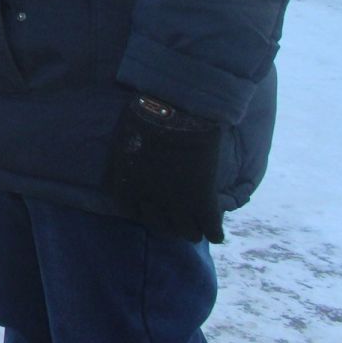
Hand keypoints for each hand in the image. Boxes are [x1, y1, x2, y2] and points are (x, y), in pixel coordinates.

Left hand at [109, 96, 225, 242]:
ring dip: (192, 229)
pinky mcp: (203, 200)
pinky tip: (216, 231)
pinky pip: (212, 230)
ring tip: (198, 225)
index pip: (132, 212)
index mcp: (125, 184)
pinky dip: (215, 232)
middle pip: (160, 226)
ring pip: (187, 233)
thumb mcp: (125, 137)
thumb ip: (125, 156)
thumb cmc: (146, 112)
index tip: (153, 206)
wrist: (176, 109)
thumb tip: (128, 160)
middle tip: (179, 217)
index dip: (145, 210)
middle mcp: (148, 200)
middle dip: (169, 223)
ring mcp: (176, 203)